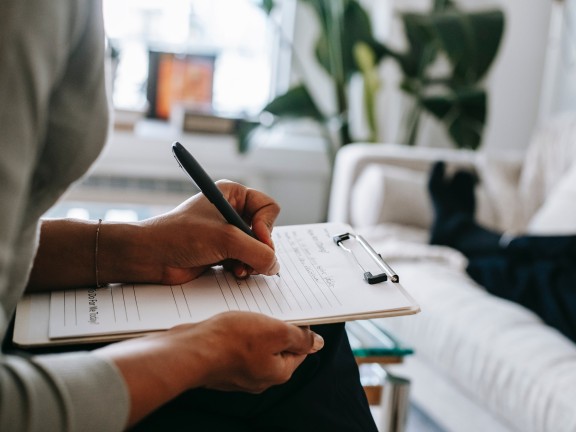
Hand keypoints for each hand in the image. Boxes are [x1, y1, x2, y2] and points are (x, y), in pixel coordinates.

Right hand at [96, 311, 323, 425]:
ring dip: (254, 328)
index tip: (293, 312)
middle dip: (275, 327)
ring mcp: (239, 374)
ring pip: (256, 346)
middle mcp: (260, 378)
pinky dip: (236, 334)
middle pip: (277, 348)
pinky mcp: (222, 366)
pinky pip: (236, 347)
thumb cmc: (230, 341)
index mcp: (278, 372)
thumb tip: (317, 343)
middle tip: (268, 309)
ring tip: (247, 314)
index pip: (300, 349)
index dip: (299, 328)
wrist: (189, 351)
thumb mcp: (275, 331)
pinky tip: (230, 322)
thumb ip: (299, 338)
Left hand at [133, 180, 280, 283]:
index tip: (258, 239)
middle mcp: (232, 211)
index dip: (267, 226)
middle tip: (250, 260)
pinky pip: (246, 260)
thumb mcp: (225, 239)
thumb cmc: (181, 236)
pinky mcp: (222, 252)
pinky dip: (244, 268)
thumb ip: (257, 252)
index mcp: (233, 194)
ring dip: (252, 261)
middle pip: (266, 231)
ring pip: (257, 249)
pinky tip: (233, 272)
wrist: (150, 256)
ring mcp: (227, 233)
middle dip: (259, 248)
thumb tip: (275, 266)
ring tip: (240, 269)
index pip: (269, 207)